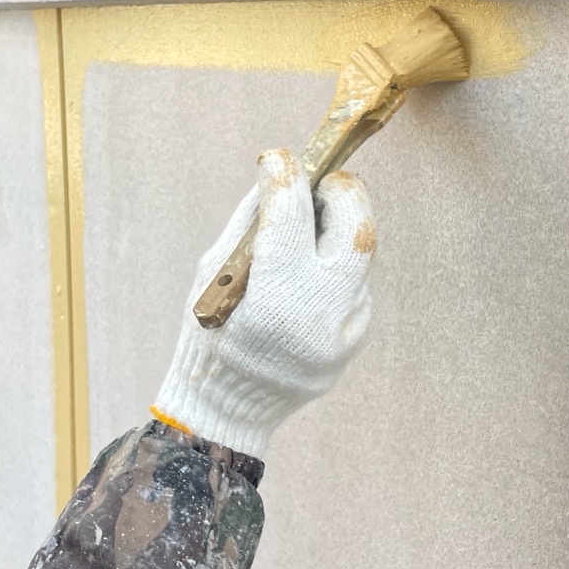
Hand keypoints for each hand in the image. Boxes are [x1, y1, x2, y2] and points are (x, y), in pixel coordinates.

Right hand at [150, 148, 374, 457]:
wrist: (228, 410)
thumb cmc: (210, 334)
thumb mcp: (213, 273)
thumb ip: (251, 222)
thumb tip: (281, 176)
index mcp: (274, 296)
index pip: (291, 213)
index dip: (286, 174)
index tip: (279, 158)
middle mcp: (318, 314)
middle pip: (357, 229)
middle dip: (342, 192)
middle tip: (322, 183)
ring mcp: (343, 332)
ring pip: (359, 257)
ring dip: (336, 231)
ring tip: (308, 229)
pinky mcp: (353, 341)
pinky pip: (354, 287)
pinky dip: (334, 270)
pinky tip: (308, 277)